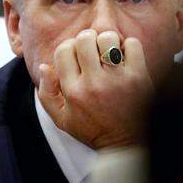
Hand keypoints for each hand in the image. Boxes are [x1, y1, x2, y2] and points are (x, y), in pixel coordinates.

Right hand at [37, 29, 153, 148]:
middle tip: (93, 50)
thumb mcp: (62, 119)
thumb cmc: (93, 130)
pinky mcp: (139, 77)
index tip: (77, 56)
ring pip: (108, 38)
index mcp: (73, 91)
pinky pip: (133, 45)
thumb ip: (47, 93)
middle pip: (84, 39)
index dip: (69, 47)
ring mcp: (118, 79)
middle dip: (87, 40)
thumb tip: (43, 66)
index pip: (64, 50)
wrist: (126, 144)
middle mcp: (93, 83)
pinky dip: (129, 47)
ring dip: (108, 41)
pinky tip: (126, 58)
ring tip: (110, 53)